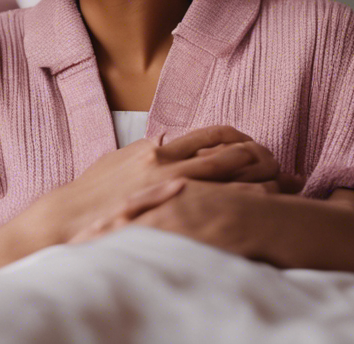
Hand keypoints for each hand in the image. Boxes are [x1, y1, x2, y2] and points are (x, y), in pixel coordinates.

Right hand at [21, 125, 286, 246]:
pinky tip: (265, 210)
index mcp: (158, 147)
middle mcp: (168, 160)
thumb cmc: (90, 194)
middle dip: (263, 159)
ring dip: (263, 180)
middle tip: (285, 171)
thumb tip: (166, 139)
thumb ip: (145, 150)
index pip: (214, 134)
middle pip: (231, 151)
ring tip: (285, 188)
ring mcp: (171, 185)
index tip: (258, 150)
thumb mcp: (117, 161)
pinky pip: (220, 203)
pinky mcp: (171, 210)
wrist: (68, 219)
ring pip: (232, 175)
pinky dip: (246, 202)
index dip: (242, 140)